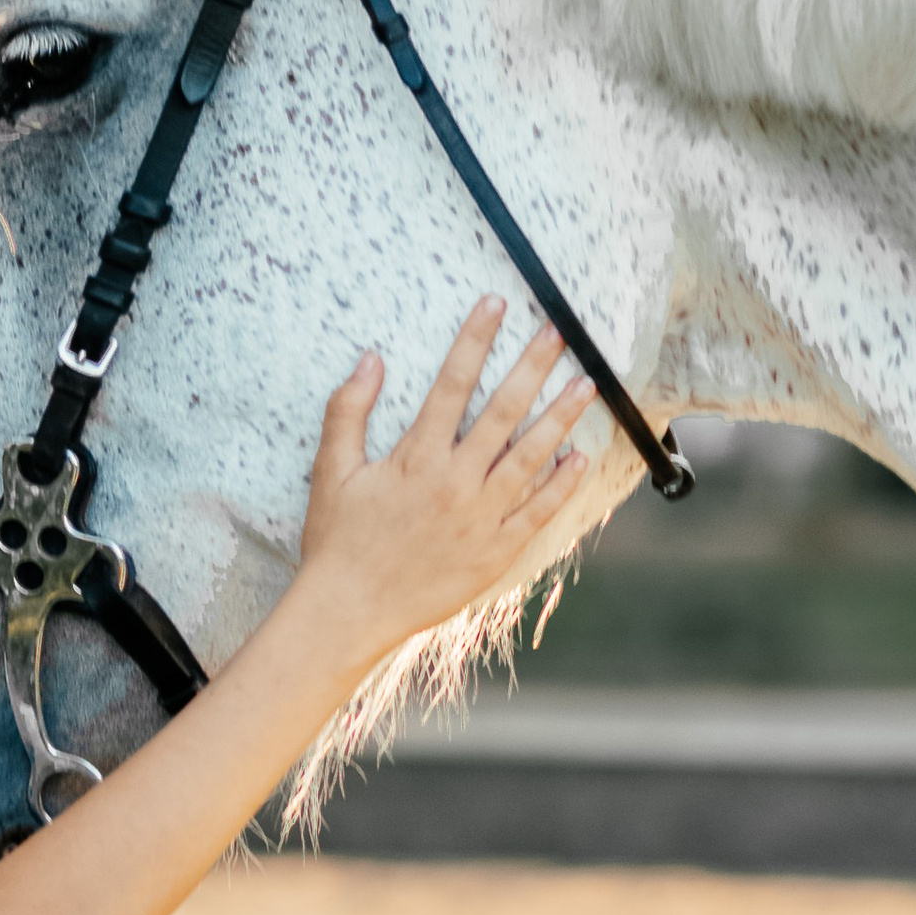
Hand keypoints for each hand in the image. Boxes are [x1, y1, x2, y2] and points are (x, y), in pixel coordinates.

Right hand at [296, 299, 597, 661]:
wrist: (349, 610)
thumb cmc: (337, 542)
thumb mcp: (331, 471)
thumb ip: (348, 411)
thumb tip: (370, 360)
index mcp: (417, 458)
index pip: (453, 383)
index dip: (476, 339)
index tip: (497, 305)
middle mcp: (456, 482)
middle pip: (504, 411)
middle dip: (533, 366)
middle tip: (559, 334)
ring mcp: (481, 518)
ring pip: (531, 457)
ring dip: (560, 417)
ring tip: (584, 385)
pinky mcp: (495, 551)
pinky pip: (538, 512)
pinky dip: (562, 485)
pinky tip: (579, 458)